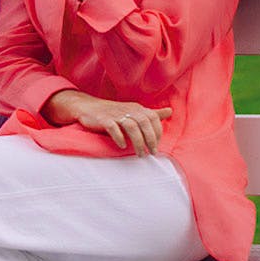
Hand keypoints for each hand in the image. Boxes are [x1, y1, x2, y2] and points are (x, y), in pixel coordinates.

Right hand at [44, 91, 172, 155]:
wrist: (89, 106)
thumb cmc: (115, 112)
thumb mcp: (135, 111)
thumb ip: (152, 113)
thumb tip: (170, 111)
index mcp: (137, 108)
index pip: (153, 118)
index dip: (158, 132)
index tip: (157, 145)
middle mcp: (128, 109)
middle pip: (144, 122)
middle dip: (150, 139)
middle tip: (152, 152)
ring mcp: (115, 114)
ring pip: (131, 126)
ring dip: (138, 141)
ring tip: (140, 154)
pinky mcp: (103, 119)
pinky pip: (113, 128)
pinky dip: (119, 137)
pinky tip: (122, 146)